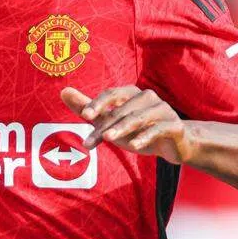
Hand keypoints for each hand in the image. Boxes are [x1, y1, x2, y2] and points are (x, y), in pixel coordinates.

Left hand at [60, 86, 192, 164]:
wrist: (174, 144)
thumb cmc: (138, 130)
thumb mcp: (111, 121)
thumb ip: (88, 108)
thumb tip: (63, 91)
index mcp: (131, 93)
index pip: (111, 94)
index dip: (98, 104)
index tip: (85, 116)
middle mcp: (147, 97)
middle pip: (121, 110)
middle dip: (104, 126)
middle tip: (88, 142)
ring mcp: (163, 110)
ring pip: (138, 118)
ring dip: (122, 129)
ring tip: (108, 139)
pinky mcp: (174, 125)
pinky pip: (158, 129)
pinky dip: (145, 137)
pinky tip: (135, 146)